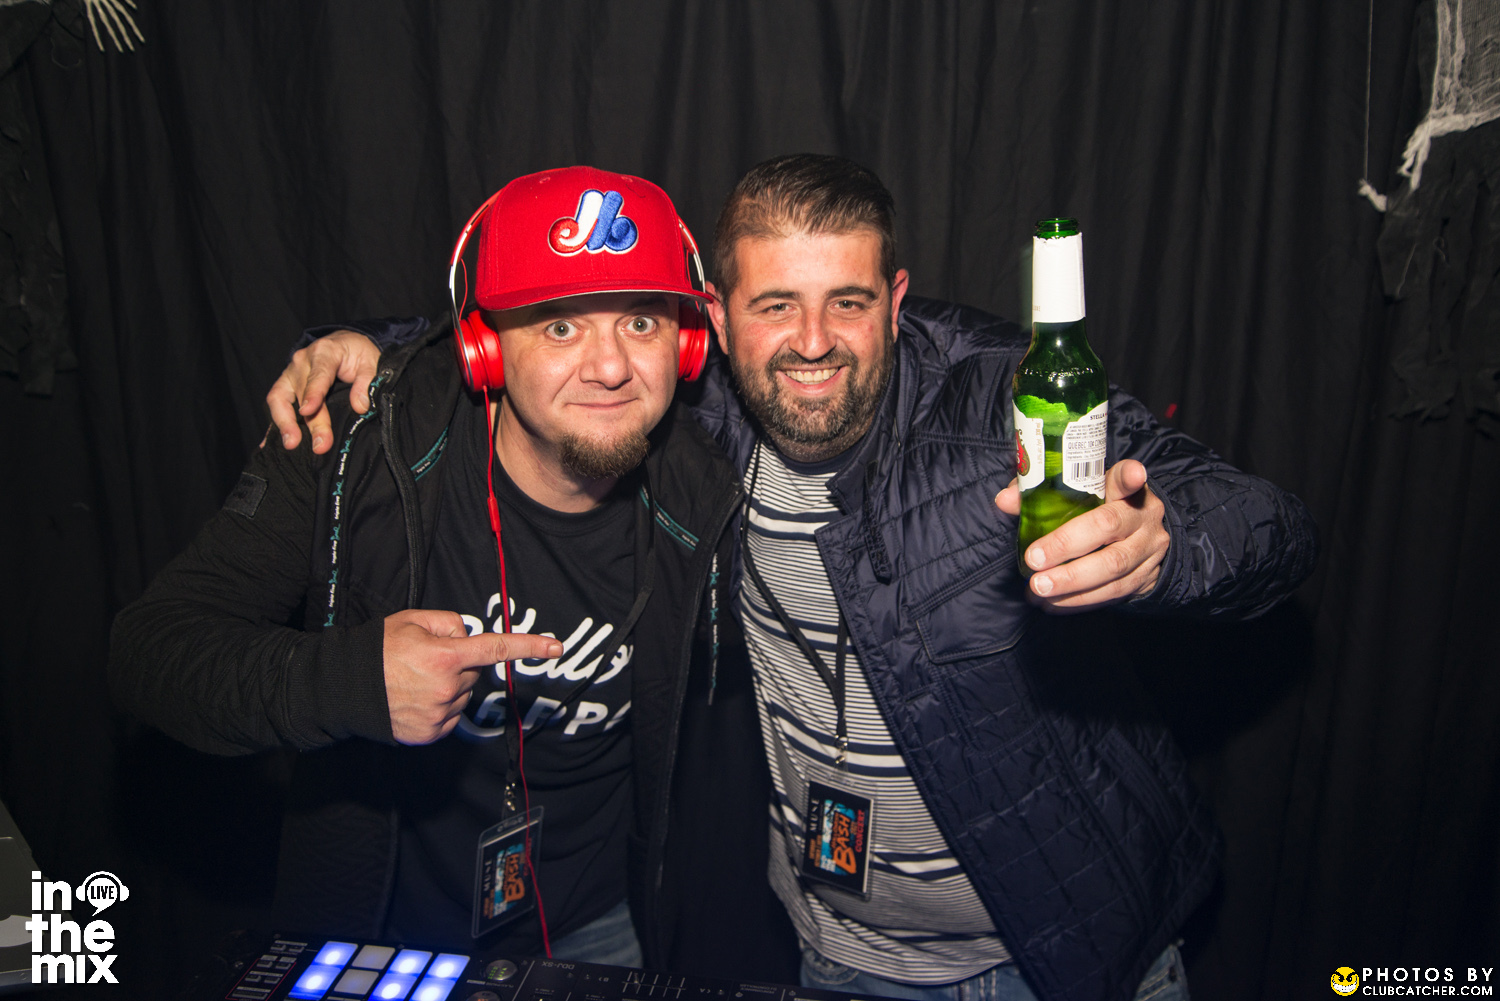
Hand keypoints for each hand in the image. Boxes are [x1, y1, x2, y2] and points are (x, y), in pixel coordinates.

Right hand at [265, 331, 382, 453]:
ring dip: (284, 422)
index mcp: (324, 352)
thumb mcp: (371, 361)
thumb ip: (367, 382)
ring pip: (279, 397)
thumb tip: (360, 406)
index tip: (309, 410)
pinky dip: (276, 422)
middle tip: (321, 444)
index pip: (318, 374)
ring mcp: (290, 374)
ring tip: (292, 444)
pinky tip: (275, 442)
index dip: (313, 393)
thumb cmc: (357, 353)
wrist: (344, 344)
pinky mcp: (285, 386)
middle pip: (302, 393)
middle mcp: (302, 362)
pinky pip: (276, 403)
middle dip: (311, 421)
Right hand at [383, 608, 562, 744]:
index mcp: (445, 656)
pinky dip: (440, 707)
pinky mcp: (431, 732)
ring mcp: (439, 713)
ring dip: (448, 687)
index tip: (555, 647)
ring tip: (415, 681)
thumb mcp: (413, 620)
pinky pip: (450, 716)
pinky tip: (415, 698)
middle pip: (474, 673)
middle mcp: (446, 687)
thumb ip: (450, 623)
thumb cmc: (379, 650)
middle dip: (460, 665)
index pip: (496, 648)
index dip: (528, 646)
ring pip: (462, 695)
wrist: (345, 687)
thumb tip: (469, 636)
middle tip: (426, 660)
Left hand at [994, 459, 1168, 612]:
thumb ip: (1040, 494)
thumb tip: (1005, 500)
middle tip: (1034, 561)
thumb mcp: (1076, 498)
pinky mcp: (1147, 578)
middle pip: (1108, 526)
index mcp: (1124, 489)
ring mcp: (1148, 549)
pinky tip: (1053, 603)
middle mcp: (1142, 516)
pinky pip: (1114, 592)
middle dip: (1066, 546)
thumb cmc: (1096, 515)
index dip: (1129, 476)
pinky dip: (1080, 600)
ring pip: (1113, 567)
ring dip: (1071, 582)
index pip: (1124, 477)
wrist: (1138, 544)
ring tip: (1039, 589)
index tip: (1132, 474)